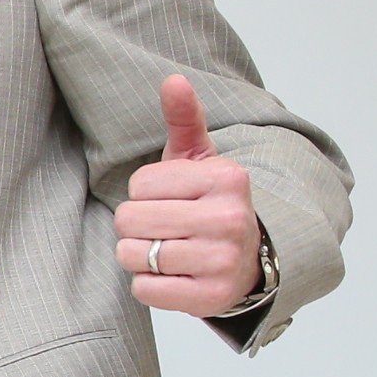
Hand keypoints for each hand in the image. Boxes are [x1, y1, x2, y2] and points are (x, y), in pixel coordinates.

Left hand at [118, 75, 264, 316]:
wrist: (247, 262)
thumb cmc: (209, 205)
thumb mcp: (200, 160)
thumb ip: (184, 119)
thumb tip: (172, 80)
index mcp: (226, 178)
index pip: (139, 184)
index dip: (143, 194)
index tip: (171, 200)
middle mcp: (230, 218)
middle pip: (130, 219)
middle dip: (135, 225)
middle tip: (164, 228)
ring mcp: (222, 260)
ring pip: (133, 255)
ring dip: (139, 256)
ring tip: (168, 251)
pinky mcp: (210, 297)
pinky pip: (144, 289)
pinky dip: (148, 285)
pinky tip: (173, 276)